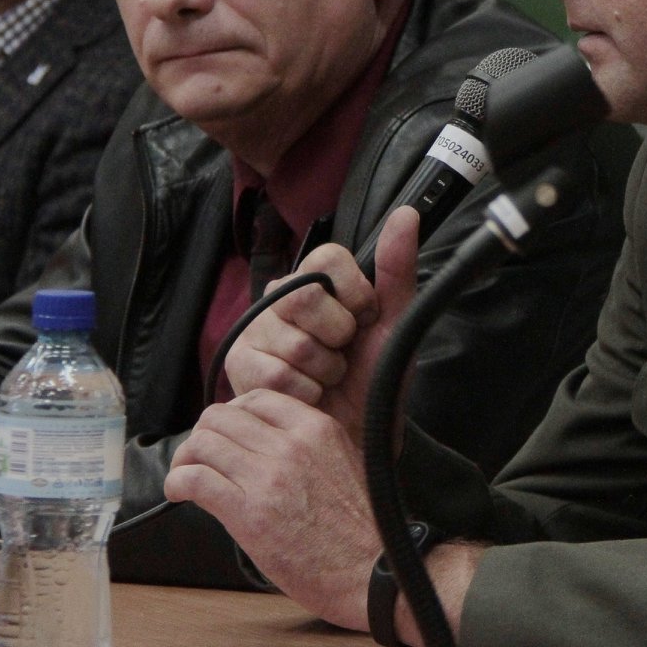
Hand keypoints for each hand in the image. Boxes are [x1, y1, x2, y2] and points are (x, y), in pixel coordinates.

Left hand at [165, 388, 386, 628]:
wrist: (374, 571)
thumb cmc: (361, 528)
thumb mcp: (344, 462)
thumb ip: (306, 445)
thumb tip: (261, 442)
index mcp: (317, 428)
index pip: (256, 397)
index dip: (232, 415)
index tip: (227, 437)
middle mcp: (292, 444)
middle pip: (220, 416)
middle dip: (203, 436)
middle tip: (200, 460)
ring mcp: (270, 476)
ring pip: (202, 442)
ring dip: (186, 460)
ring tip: (187, 479)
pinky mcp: (250, 512)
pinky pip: (195, 478)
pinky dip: (177, 483)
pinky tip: (180, 495)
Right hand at [224, 208, 420, 442]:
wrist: (358, 433)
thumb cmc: (374, 376)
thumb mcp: (396, 321)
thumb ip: (398, 268)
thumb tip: (407, 213)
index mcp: (315, 279)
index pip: (329, 258)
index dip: (356, 295)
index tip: (364, 319)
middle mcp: (278, 297)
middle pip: (306, 295)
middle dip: (339, 335)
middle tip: (343, 353)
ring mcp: (254, 330)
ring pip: (296, 343)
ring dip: (326, 371)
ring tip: (326, 378)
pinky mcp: (239, 366)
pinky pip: (279, 376)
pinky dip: (307, 393)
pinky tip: (308, 397)